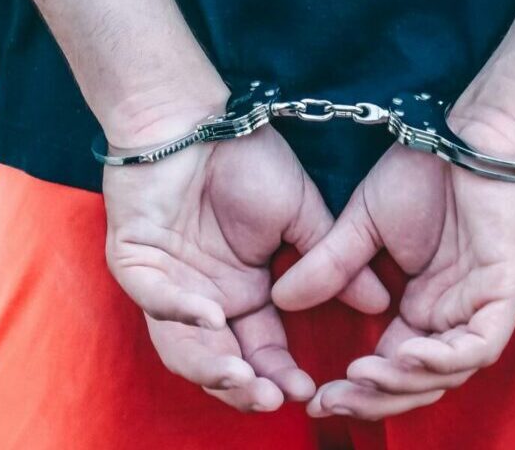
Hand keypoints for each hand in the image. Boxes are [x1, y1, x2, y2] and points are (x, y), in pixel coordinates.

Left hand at [103, 126, 391, 411]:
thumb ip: (332, 262)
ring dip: (210, 368)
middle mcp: (205, 298)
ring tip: (241, 379)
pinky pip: (153, 299)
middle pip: (220, 361)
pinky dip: (180, 312)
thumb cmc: (246, 159)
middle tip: (270, 398)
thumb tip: (380, 301)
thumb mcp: (303, 216)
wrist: (196, 116)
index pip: (261, 351)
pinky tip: (211, 317)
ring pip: (181, 346)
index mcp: (244, 293)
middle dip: (245, 386)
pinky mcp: (133, 261)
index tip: (308, 392)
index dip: (280, 375)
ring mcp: (166, 284)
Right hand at [270, 122, 514, 419]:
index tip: (312, 395)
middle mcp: (454, 315)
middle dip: (373, 400)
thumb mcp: (362, 225)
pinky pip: (480, 346)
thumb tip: (280, 301)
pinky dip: (443, 358)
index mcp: (425, 305)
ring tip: (359, 379)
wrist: (472, 132)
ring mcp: (483, 306)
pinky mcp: (507, 291)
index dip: (356, 389)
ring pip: (448, 375)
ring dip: (403, 385)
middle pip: (418, 383)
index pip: (392, 366)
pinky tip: (405, 354)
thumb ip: (330, 266)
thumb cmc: (426, 171)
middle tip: (328, 402)